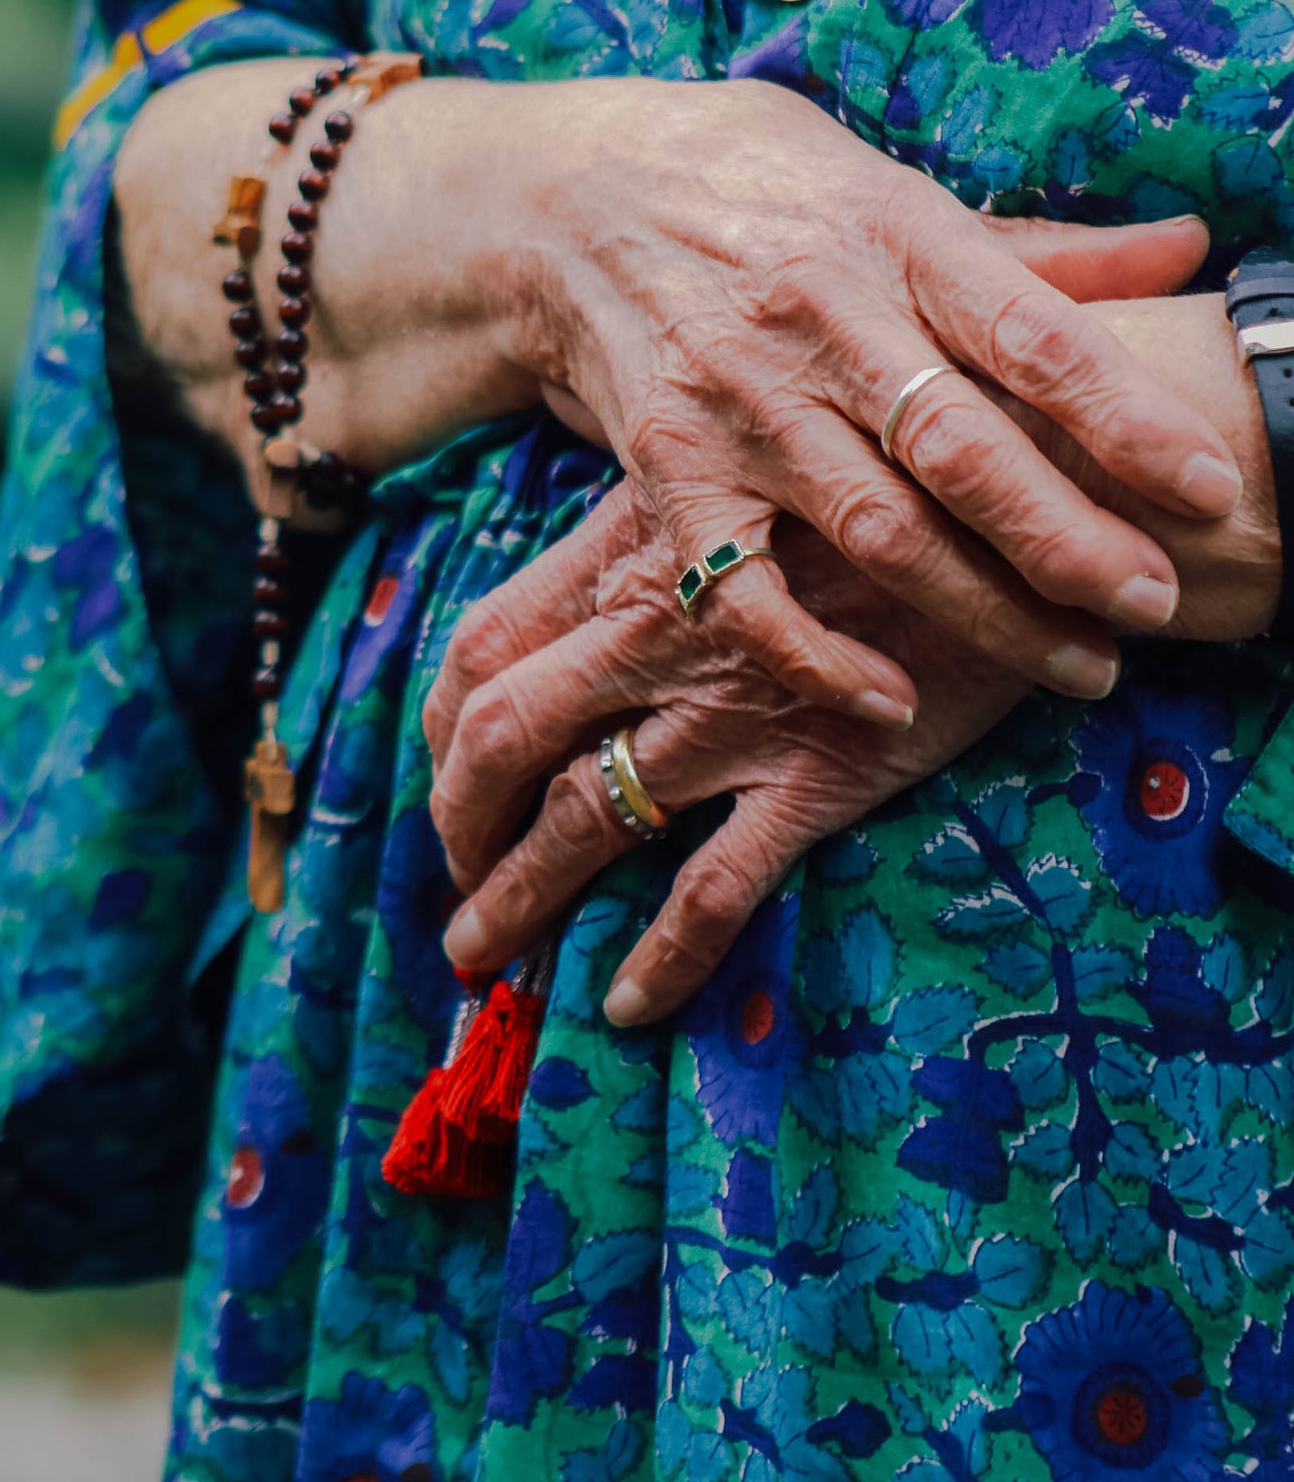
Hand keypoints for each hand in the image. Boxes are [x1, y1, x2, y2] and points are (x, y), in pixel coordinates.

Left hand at [424, 478, 1028, 1024]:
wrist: (1039, 491)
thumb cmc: (903, 477)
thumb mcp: (771, 479)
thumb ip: (690, 528)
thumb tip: (624, 581)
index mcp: (641, 549)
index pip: (486, 642)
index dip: (443, 725)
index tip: (448, 777)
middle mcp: (665, 629)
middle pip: (499, 733)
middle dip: (456, 823)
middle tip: (456, 886)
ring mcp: (738, 705)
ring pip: (583, 819)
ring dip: (517, 901)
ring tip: (484, 962)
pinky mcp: (824, 771)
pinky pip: (714, 885)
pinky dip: (660, 955)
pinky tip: (627, 1005)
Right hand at [485, 76, 1239, 715]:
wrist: (572, 200)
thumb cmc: (762, 189)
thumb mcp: (893, 187)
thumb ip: (1038, 246)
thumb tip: (1187, 247)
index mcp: (895, 234)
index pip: (1031, 334)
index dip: (1128, 418)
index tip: (1208, 487)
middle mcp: (819, 318)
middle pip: (964, 451)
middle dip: (1072, 541)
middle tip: (1155, 605)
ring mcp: (738, 403)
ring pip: (877, 533)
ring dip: (985, 614)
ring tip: (1080, 666)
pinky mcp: (670, 471)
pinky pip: (746, 591)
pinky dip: (818, 656)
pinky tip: (895, 698)